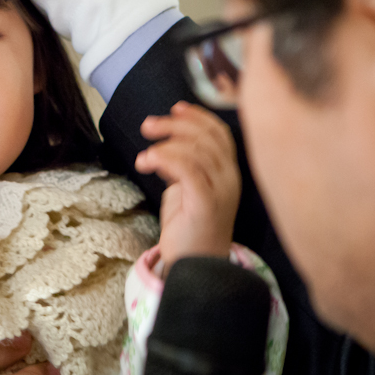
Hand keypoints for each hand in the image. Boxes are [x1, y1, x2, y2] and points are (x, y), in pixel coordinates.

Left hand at [136, 101, 239, 266]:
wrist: (195, 266)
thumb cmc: (189, 228)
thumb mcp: (187, 189)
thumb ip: (184, 166)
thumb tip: (166, 146)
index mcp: (229, 172)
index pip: (220, 133)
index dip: (198, 116)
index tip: (175, 108)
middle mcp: (230, 178)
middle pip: (207, 137)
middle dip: (175, 125)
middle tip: (148, 126)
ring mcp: (222, 191)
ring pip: (197, 151)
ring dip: (165, 144)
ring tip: (144, 156)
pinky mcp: (206, 204)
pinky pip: (189, 170)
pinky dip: (166, 159)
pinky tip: (149, 161)